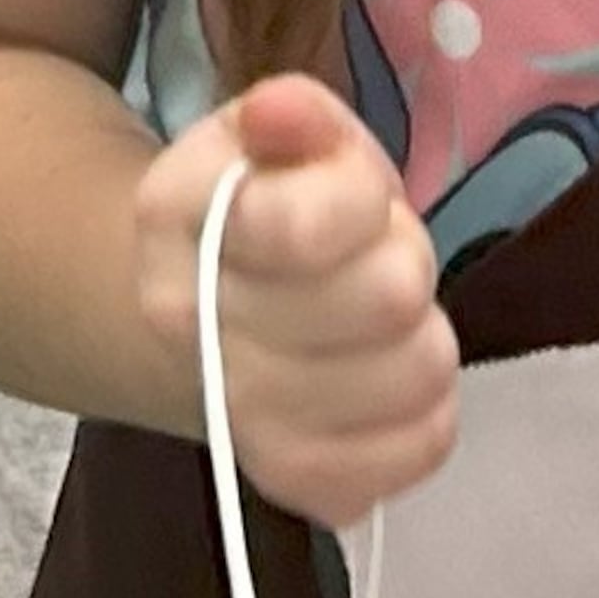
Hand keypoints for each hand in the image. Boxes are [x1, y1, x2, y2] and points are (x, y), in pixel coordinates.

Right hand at [134, 76, 456, 529]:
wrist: (198, 318)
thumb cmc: (259, 208)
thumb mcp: (277, 138)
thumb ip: (294, 115)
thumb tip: (283, 112)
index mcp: (172, 219)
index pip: (306, 225)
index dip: (360, 197)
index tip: (349, 188)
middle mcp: (191, 332)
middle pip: (387, 299)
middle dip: (401, 261)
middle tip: (374, 255)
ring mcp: (242, 422)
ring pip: (418, 376)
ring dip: (421, 335)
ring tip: (380, 319)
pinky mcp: (301, 485)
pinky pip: (423, 446)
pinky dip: (426, 410)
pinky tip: (382, 380)